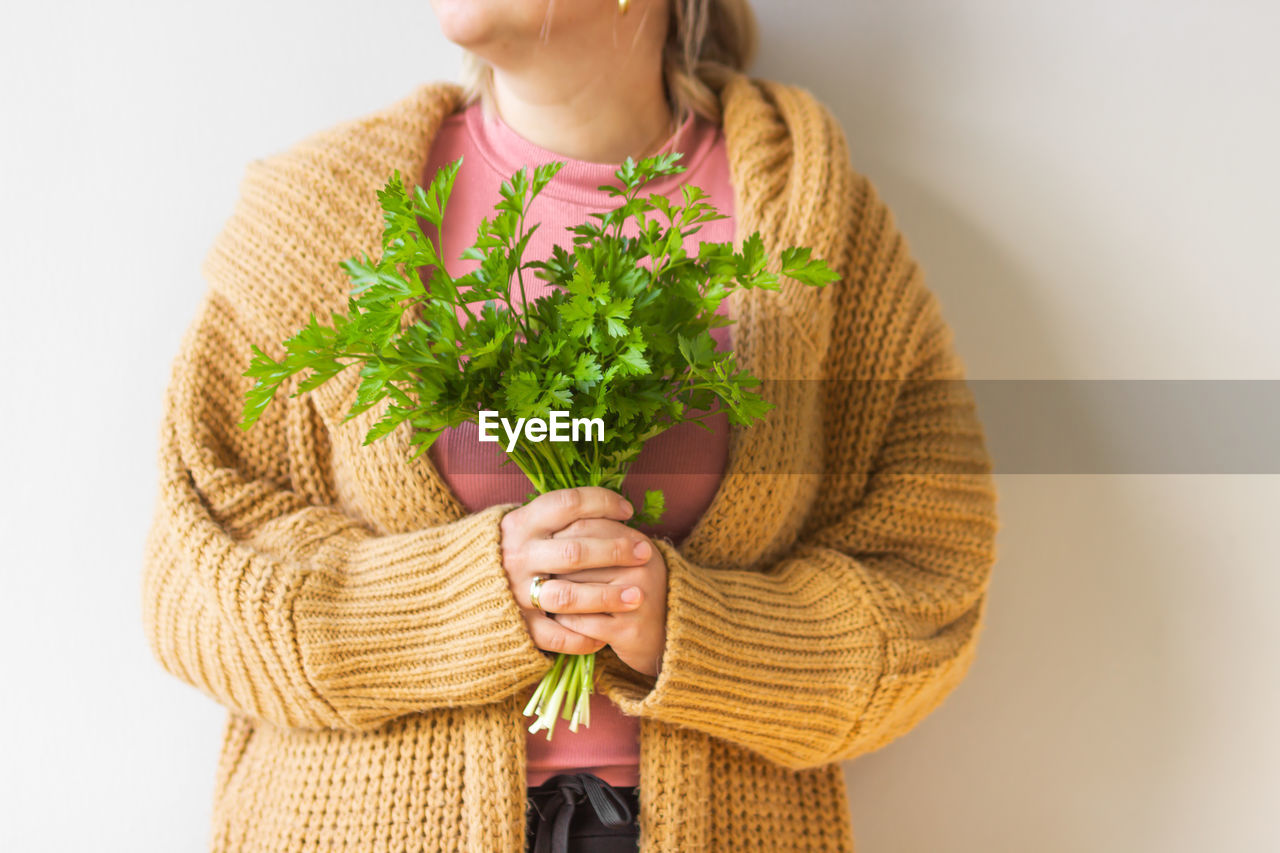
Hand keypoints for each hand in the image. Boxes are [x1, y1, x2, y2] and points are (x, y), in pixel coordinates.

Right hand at [499, 487, 650, 656]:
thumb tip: (609, 506)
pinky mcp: (516, 624)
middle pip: (575, 551)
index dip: (602, 503)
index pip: (568, 504)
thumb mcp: (520, 523)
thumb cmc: (503, 549)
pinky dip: (581, 639)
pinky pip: (554, 636)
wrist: (452, 586)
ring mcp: (516, 592)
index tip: (628, 511)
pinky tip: (605, 637)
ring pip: (568, 595)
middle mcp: (518, 556)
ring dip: (607, 596)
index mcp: (521, 523)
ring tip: (638, 596)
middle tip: (646, 553)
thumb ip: (555, 516)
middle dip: (616, 551)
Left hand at [548, 517, 667, 678]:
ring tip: (543, 595)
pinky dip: (564, 622)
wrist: (668, 634)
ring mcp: (636, 598)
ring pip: (574, 591)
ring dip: (553, 595)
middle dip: (552, 568)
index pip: (586, 526)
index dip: (559, 536)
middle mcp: (641, 566)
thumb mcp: (627, 559)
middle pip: (576, 559)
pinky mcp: (628, 630)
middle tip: (539, 573)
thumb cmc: (634, 591)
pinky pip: (580, 622)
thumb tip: (551, 530)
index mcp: (638, 543)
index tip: (546, 546)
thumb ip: (599, 539)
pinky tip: (558, 620)